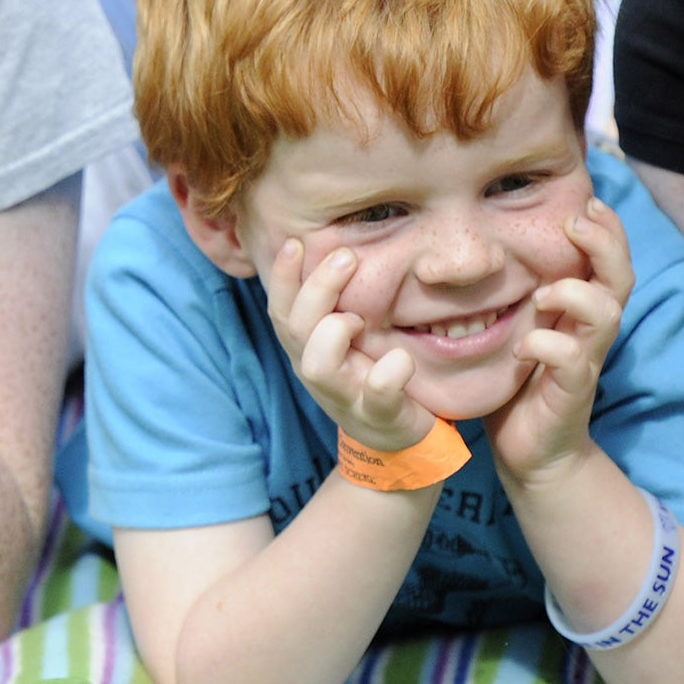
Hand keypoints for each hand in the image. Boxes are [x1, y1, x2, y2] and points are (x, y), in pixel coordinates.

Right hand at [266, 240, 435, 453]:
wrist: (398, 442)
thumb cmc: (370, 376)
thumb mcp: (347, 339)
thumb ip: (334, 304)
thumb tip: (331, 244)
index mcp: (308, 349)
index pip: (281, 309)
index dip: (282, 277)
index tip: (297, 242)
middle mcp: (319, 372)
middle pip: (295, 329)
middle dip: (316, 289)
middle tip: (346, 257)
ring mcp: (347, 396)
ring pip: (318, 366)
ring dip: (335, 331)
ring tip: (360, 319)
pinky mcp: (380, 416)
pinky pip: (377, 395)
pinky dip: (388, 374)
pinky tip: (401, 359)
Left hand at [486, 196, 626, 487]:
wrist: (531, 451)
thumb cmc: (519, 380)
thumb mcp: (517, 323)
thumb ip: (515, 288)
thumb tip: (483, 238)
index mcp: (580, 308)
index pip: (609, 258)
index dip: (606, 228)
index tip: (584, 202)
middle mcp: (590, 329)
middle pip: (622, 276)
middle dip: (606, 243)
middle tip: (576, 221)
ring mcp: (585, 359)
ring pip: (606, 313)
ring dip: (575, 293)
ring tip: (543, 292)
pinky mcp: (571, 391)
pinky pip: (573, 361)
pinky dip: (547, 346)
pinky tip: (522, 347)